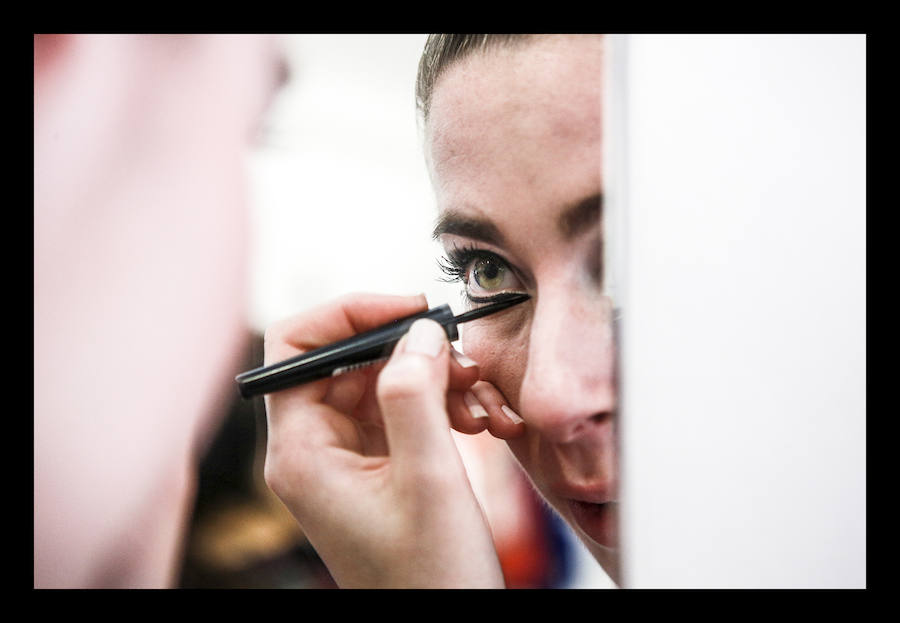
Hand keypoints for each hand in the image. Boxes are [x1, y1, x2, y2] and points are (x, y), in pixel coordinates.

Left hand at [262, 293, 516, 586]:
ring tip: (484, 403)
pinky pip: (405, 413)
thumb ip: (415, 394)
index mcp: (301, 452)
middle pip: (350, 361)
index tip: (411, 308)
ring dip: (438, 382)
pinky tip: (482, 422)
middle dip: (413, 353)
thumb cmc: (431, 579)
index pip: (297, 348)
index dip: (351, 314)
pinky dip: (444, 407)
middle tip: (466, 362)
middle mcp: (314, 451)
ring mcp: (346, 460)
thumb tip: (416, 330)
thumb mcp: (428, 478)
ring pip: (385, 384)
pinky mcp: (378, 468)